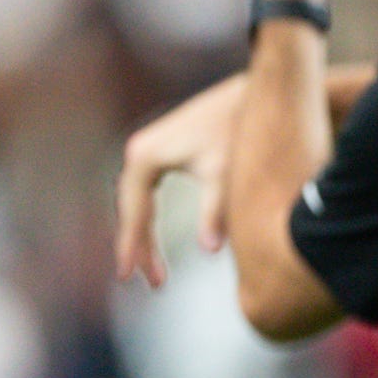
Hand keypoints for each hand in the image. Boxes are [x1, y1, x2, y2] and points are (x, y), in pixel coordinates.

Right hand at [115, 73, 244, 287]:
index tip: (129, 278)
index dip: (132, 248)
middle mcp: (138, 152)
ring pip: (137, 202)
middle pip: (130, 209)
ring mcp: (146, 149)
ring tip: (157, 270)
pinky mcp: (159, 149)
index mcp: (145, 159)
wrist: (248, 95)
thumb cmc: (236, 132)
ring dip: (144, 234)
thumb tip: (210, 249)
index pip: (134, 213)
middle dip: (139, 247)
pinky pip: (145, 193)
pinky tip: (157, 235)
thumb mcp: (225, 176)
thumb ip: (215, 213)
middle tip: (153, 282)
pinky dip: (150, 217)